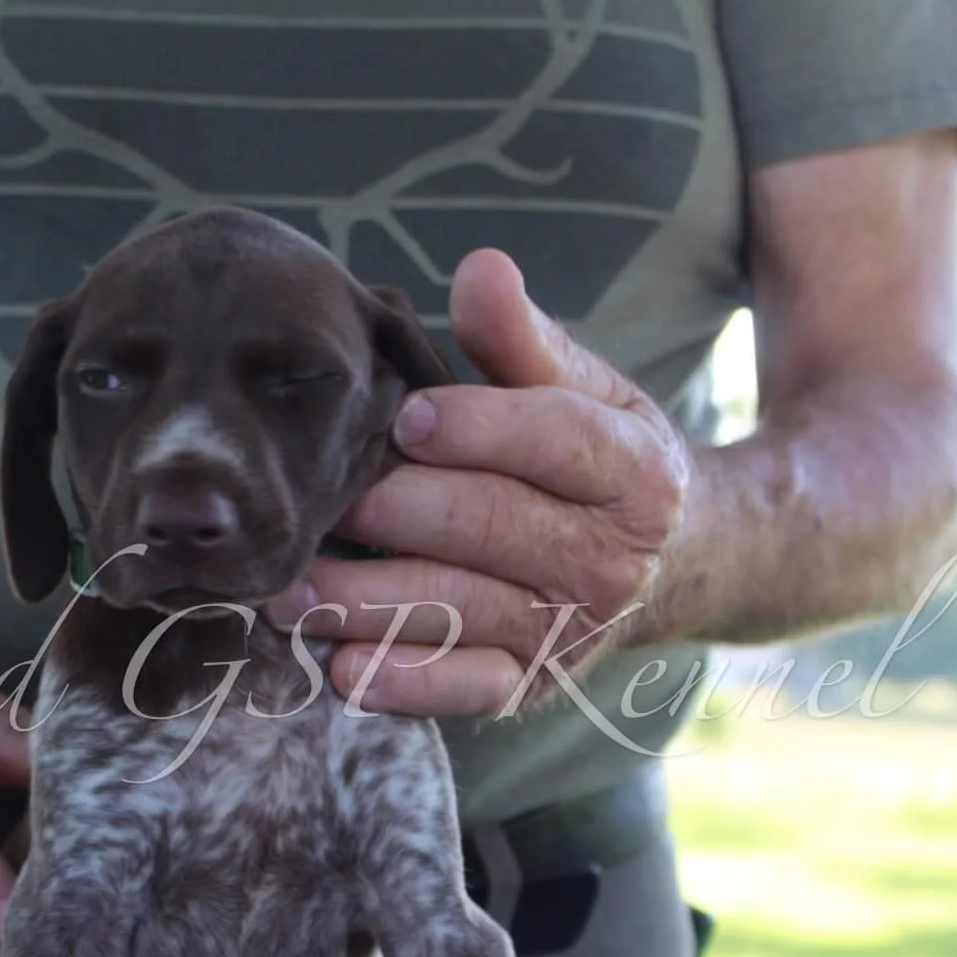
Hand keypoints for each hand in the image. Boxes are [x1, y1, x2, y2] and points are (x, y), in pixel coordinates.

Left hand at [272, 249, 693, 716]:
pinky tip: (340, 668)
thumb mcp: (582, 389)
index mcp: (633, 471)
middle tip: (315, 500)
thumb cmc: (593, 460)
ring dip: (366, 602)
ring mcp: (568, 630)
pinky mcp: (532, 686)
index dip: (480, 429)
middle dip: (396, 511)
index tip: (405, 417)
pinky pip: (464, 690)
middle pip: (490, 527)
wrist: (671, 565)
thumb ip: (521, 337)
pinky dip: (403, 683)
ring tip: (285, 588)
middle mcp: (609, 558)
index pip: (555, 443)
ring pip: (458, 609)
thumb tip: (480, 267)